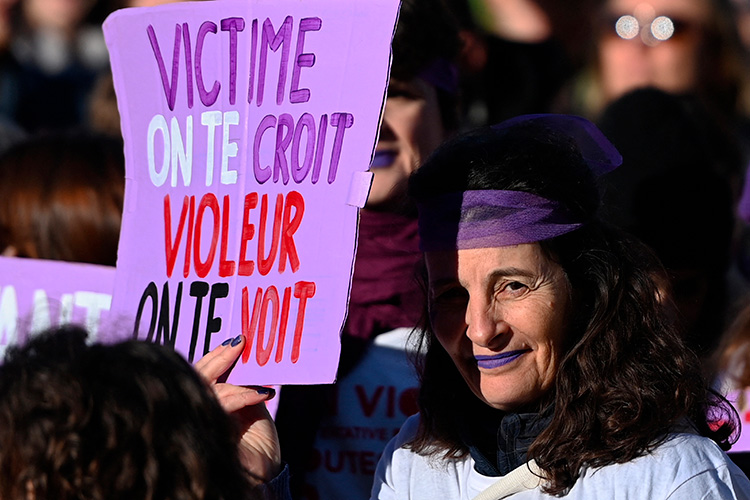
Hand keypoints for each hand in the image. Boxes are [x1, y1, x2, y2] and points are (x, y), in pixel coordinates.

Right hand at [195, 334, 281, 483]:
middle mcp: (199, 411)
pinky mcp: (207, 434)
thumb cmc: (259, 446)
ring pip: (206, 389)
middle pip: (195, 377)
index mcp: (208, 404)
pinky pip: (220, 405)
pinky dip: (242, 395)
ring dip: (235, 379)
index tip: (235, 341)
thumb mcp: (252, 408)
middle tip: (239, 342)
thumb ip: (243, 386)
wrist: (265, 477)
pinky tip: (261, 394)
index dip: (215, 357)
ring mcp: (200, 422)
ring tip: (258, 374)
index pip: (201, 374)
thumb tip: (247, 358)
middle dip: (218, 357)